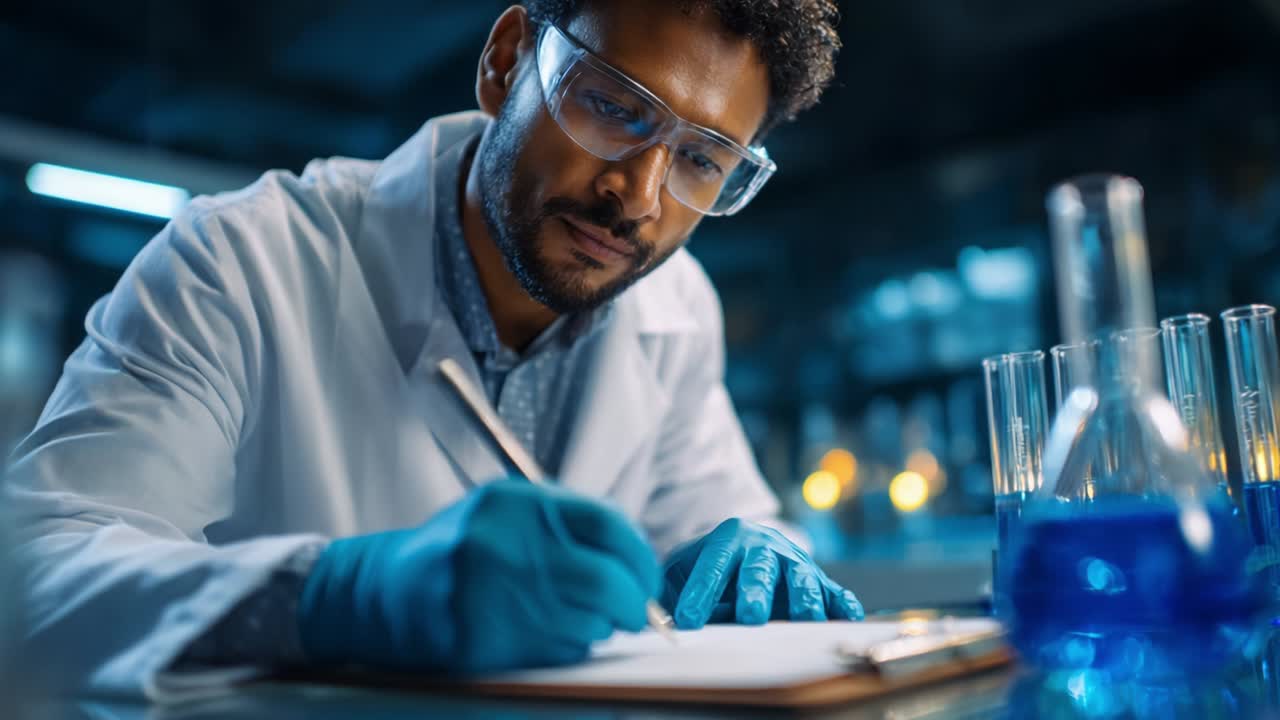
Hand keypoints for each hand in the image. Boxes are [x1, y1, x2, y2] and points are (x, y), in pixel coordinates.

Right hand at [297, 479, 658, 671]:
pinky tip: (545, 633)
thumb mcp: (506, 513)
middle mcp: (505, 543)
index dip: (640, 557)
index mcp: (517, 502)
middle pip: (606, 580)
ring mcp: (490, 593)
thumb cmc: (459, 550)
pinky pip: (556, 649)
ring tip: (578, 619)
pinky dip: (568, 646)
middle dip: (633, 603)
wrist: (383, 592)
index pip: (608, 525)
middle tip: (634, 611)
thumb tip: (636, 562)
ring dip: (598, 627)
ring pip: (587, 621)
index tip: (646, 577)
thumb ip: (565, 524)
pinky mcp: (481, 639)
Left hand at [661, 518, 862, 628]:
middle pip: (760, 567)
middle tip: (749, 616)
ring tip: (803, 619)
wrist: (747, 547)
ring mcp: (794, 562)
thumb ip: (672, 591)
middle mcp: (764, 546)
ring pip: (801, 576)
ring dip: (803, 598)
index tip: (687, 619)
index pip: (713, 564)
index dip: (700, 592)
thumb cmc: (710, 567)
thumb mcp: (682, 570)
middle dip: (755, 592)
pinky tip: (849, 616)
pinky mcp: (819, 581)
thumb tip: (660, 617)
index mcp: (728, 538)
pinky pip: (835, 592)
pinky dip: (843, 604)